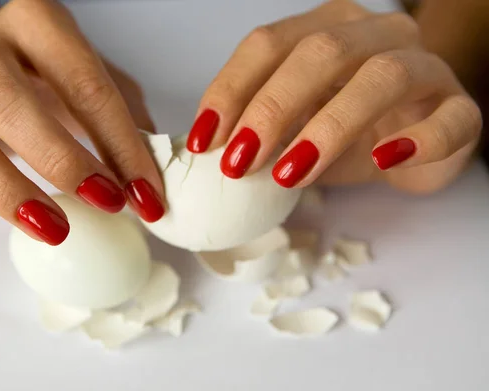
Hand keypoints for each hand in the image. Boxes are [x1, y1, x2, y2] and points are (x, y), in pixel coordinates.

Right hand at [0, 0, 163, 245]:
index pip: (85, 84)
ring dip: (4, 186)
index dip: (121, 145)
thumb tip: (152, 183)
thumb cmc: (58, 74)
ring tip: (52, 227)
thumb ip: (129, 124)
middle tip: (105, 203)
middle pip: (7, 101)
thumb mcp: (102, 83)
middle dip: (61, 159)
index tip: (147, 196)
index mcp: (40, 24)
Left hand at [187, 0, 481, 193]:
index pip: (269, 44)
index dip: (231, 89)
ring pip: (382, 76)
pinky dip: (417, 140)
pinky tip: (384, 161)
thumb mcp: (291, 129)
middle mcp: (375, 35)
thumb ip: (258, 130)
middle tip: (239, 161)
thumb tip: (207, 150)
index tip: (203, 139)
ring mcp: (424, 68)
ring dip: (330, 126)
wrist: (412, 145)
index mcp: (326, 29)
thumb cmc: (344, 133)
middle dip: (272, 107)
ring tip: (291, 174)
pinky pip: (448, 119)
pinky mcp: (459, 109)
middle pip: (321, 52)